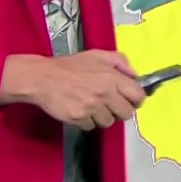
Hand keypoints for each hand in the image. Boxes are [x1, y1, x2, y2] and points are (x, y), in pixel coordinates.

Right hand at [0, 51, 146, 128]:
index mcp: (112, 77)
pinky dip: (87, 121)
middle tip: (111, 105)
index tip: (130, 100)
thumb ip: (120, 61)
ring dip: (102, 116)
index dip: (136, 99)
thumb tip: (134, 75)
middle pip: (127, 114)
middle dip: (120, 110)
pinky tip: (80, 110)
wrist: (43, 78)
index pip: (138, 96)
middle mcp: (105, 94)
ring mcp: (92, 108)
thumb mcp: (97, 55)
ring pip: (109, 122)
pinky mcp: (79, 119)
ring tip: (92, 106)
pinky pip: (91, 126)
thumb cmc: (70, 66)